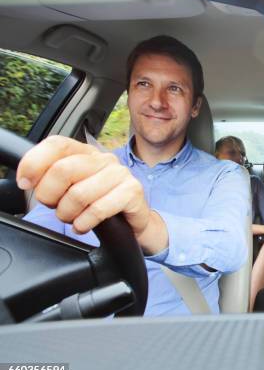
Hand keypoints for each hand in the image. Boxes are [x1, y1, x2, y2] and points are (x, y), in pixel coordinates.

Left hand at [16, 136, 166, 254]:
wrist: (133, 222)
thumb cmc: (99, 203)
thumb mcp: (73, 186)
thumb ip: (52, 177)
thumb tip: (27, 180)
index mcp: (86, 153)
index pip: (57, 144)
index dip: (35, 162)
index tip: (25, 183)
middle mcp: (104, 159)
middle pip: (63, 170)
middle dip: (50, 195)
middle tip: (55, 207)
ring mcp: (120, 174)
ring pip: (78, 194)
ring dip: (67, 214)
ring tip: (72, 219)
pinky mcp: (132, 192)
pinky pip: (98, 209)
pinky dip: (84, 222)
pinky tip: (83, 225)